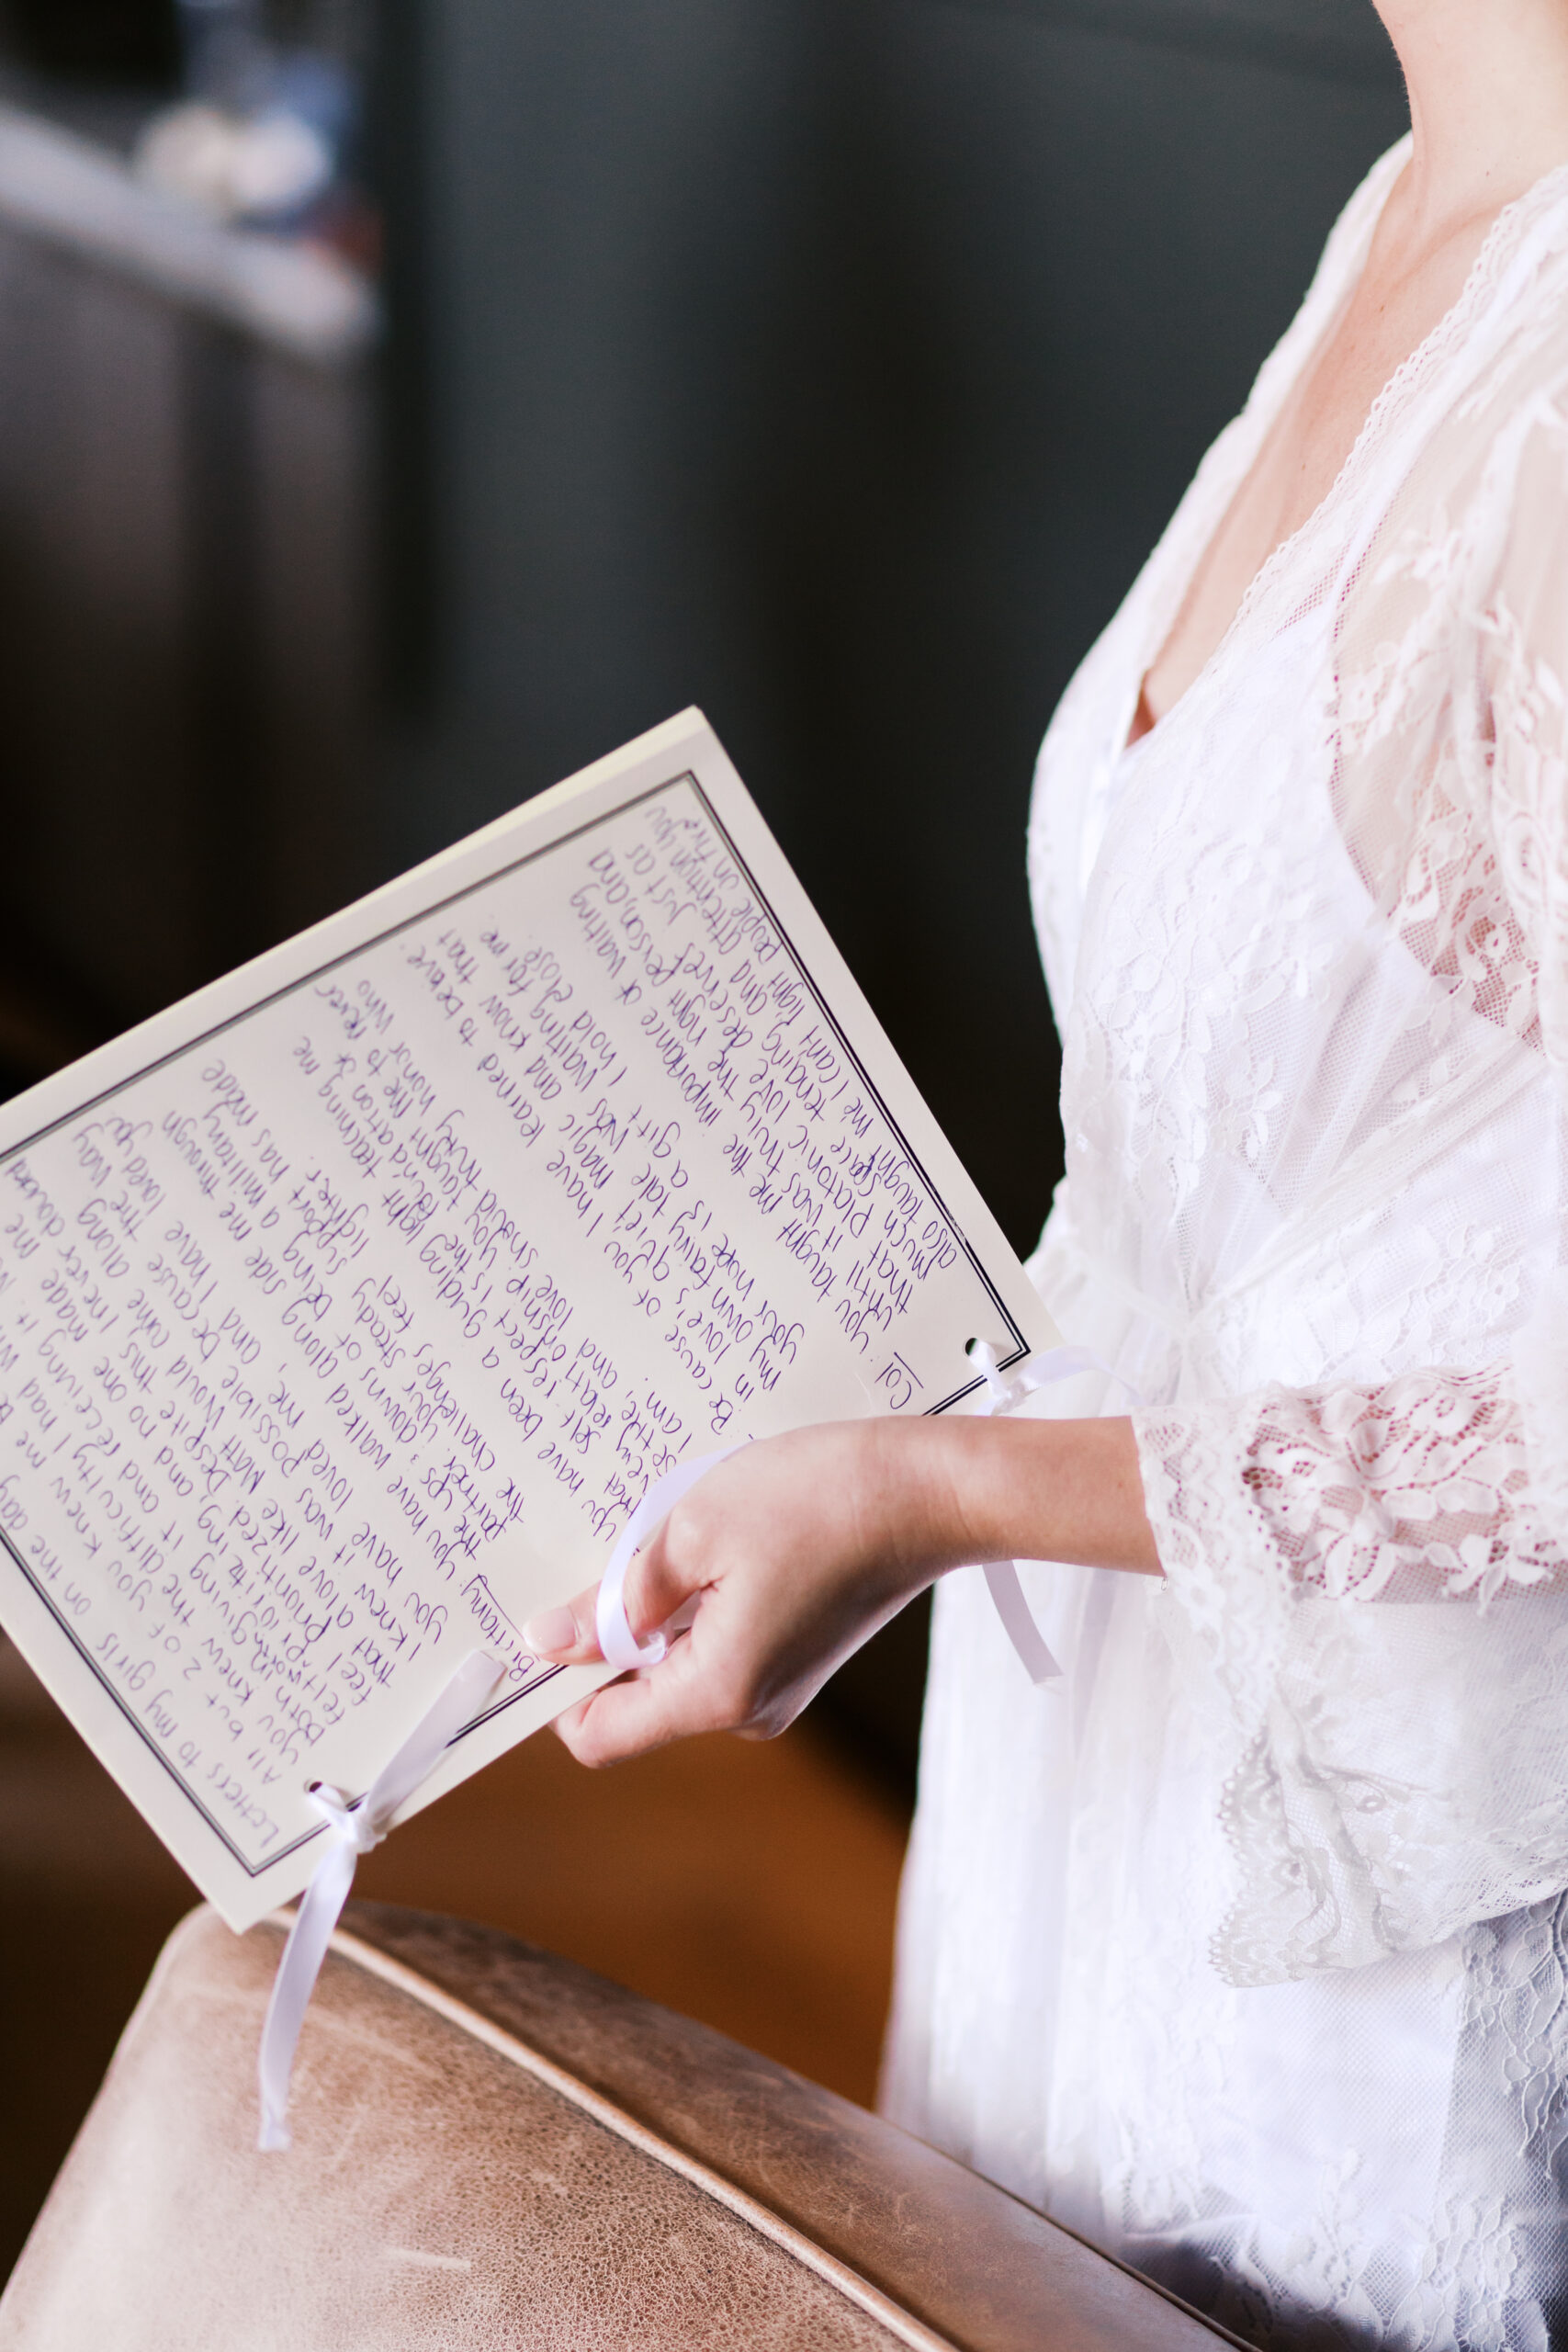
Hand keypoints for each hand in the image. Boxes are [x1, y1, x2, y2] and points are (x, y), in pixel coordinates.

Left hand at [523, 1411, 1156, 1767]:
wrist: (933, 1489)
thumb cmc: (820, 1499)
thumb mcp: (693, 1531)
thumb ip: (613, 1600)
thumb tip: (546, 1643)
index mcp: (716, 1693)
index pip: (595, 1735)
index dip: (552, 1689)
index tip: (538, 1622)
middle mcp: (747, 1712)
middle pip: (634, 1696)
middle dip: (608, 1631)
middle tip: (616, 1546)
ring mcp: (776, 1688)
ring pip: (674, 1663)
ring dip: (656, 1606)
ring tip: (681, 1530)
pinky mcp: (796, 1657)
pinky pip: (716, 1644)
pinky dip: (697, 1600)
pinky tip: (719, 1538)